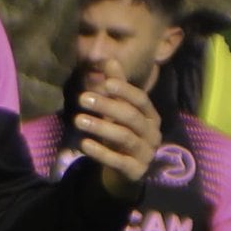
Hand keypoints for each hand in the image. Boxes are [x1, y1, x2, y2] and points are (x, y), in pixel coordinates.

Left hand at [70, 75, 162, 192]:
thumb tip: (109, 59)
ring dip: (100, 127)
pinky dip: (101, 152)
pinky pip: (118, 161)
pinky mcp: (136, 172)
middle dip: (107, 106)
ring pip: (125, 138)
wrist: (126, 171)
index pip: (141, 100)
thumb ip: (116, 86)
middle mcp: (153, 134)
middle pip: (131, 117)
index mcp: (151, 116)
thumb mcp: (119, 110)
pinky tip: (84, 144)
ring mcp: (146, 154)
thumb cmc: (122, 133)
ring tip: (78, 120)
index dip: (124, 90)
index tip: (105, 83)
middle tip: (82, 98)